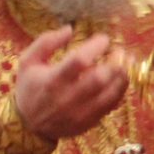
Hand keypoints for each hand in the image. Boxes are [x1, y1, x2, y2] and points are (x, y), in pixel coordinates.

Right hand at [13, 27, 127, 139]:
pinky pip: (112, 106)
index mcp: (52, 80)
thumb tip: (69, 29)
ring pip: (110, 94)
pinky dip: (120, 90)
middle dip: (114, 61)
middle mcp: (67, 98)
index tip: (103, 39)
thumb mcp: (28, 61)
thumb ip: (46, 42)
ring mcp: (80, 113)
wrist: (28, 125)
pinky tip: (120, 79)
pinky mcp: (89, 122)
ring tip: (125, 63)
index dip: (95, 47)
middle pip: (99, 79)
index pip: (79, 61)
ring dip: (122, 76)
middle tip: (119, 51)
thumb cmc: (29, 87)